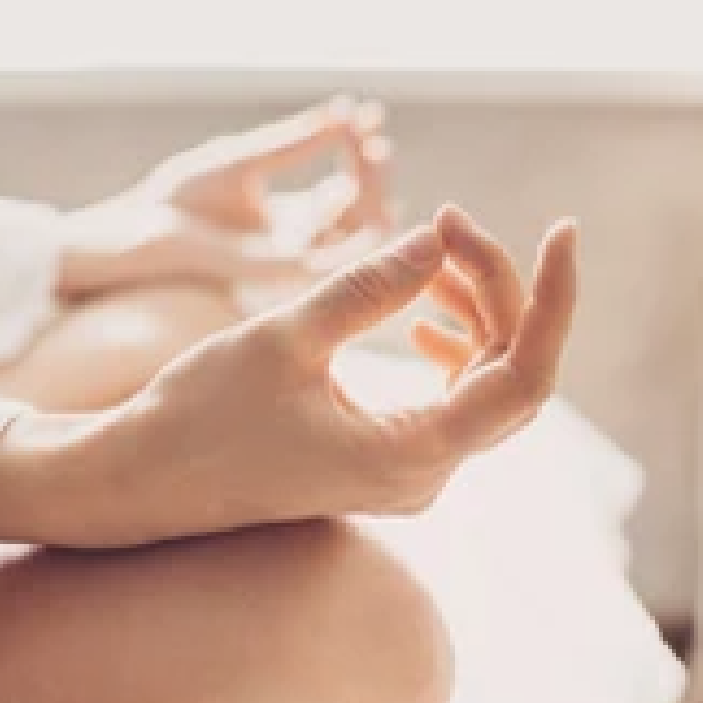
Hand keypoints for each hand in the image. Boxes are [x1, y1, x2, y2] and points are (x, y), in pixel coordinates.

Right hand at [0, 205, 576, 547]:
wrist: (140, 480)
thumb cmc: (199, 415)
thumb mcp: (285, 338)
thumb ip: (369, 288)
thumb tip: (439, 237)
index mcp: (410, 457)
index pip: (524, 375)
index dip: (551, 298)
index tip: (561, 230)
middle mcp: (423, 477)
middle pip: (511, 375)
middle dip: (499, 291)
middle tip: (452, 223)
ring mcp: (405, 475)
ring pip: (484, 387)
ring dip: (475, 315)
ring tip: (435, 256)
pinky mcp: (381, 464)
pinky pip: (451, 404)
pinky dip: (452, 350)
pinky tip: (429, 320)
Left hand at [55, 98, 392, 298]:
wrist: (126, 237)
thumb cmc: (170, 202)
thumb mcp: (242, 161)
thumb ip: (292, 143)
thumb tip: (346, 113)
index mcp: (287, 224)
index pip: (346, 197)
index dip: (361, 159)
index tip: (365, 120)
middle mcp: (295, 251)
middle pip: (362, 221)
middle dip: (375, 179)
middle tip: (372, 142)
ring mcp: (289, 268)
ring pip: (360, 241)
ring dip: (375, 197)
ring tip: (370, 155)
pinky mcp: (275, 279)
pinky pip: (337, 262)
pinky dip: (361, 232)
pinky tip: (360, 189)